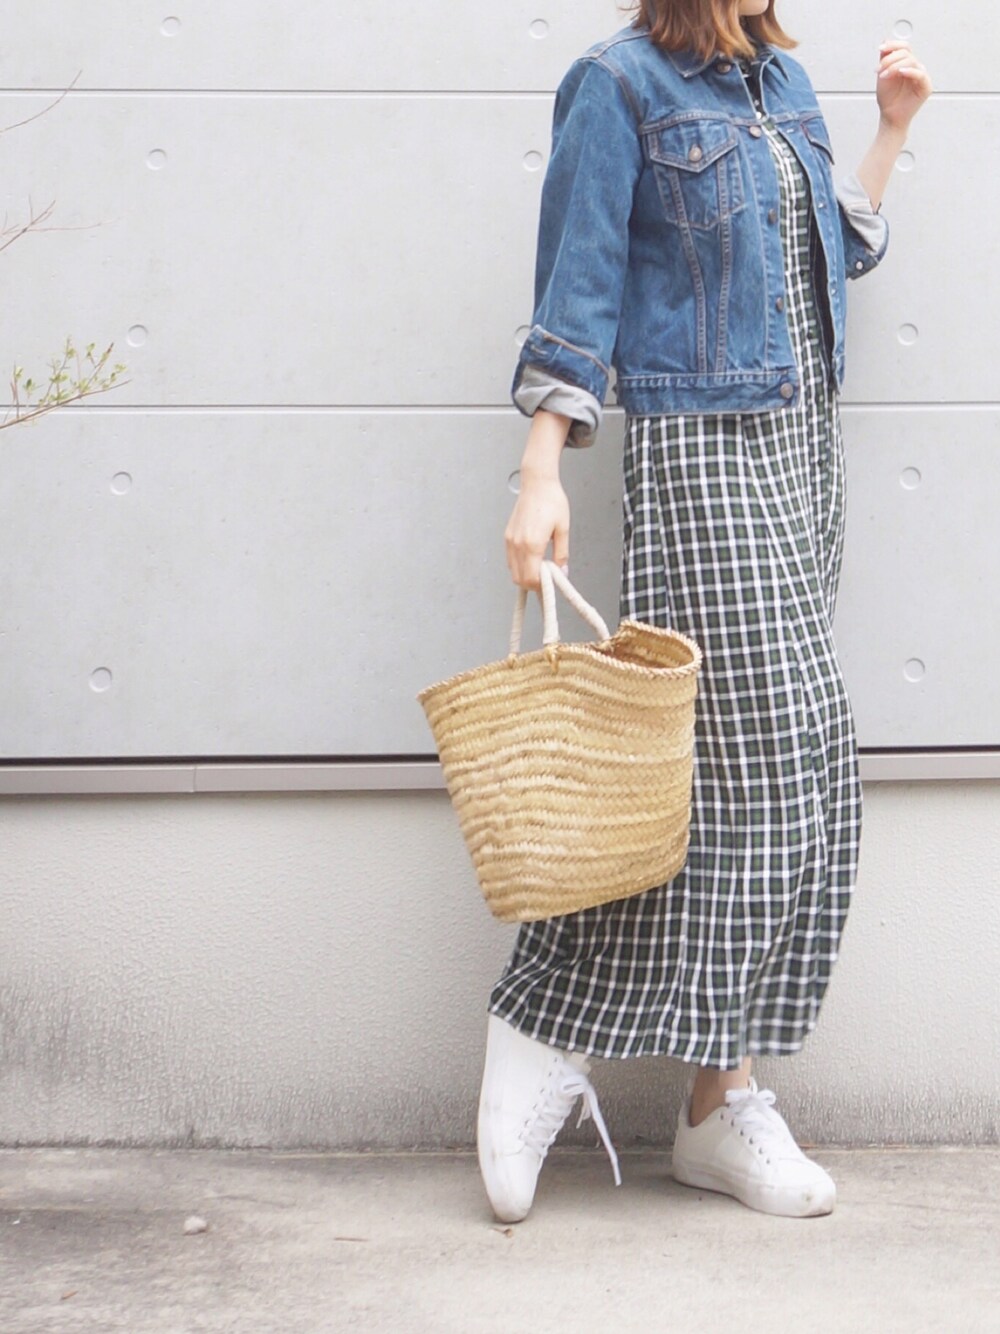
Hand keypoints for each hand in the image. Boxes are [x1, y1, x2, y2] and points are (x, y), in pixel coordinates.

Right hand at [504, 474, 570, 591]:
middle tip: (547, 580)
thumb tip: (562, 572)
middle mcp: (518, 544)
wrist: (537, 483)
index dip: (540, 587)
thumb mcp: (562, 529)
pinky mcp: (507, 536)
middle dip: (533, 584)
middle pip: (519, 579)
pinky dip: (519, 566)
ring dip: (525, 575)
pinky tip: (532, 560)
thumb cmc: (551, 500)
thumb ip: (562, 554)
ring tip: (541, 568)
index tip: (550, 585)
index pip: (531, 578)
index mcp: (532, 544)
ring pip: (513, 571)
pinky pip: (511, 560)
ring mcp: (510, 540)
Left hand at [876, 39, 932, 132]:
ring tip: (884, 75)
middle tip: (879, 69)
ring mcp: (921, 76)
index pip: (904, 47)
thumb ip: (885, 58)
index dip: (893, 45)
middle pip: (906, 52)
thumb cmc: (888, 99)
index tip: (880, 48)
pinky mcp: (926, 86)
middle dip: (890, 59)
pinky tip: (900, 73)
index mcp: (907, 64)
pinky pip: (920, 74)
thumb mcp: (883, 74)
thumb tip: (885, 39)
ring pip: (911, 61)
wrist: (889, 117)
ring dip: (894, 66)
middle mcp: (915, 68)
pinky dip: (909, 71)